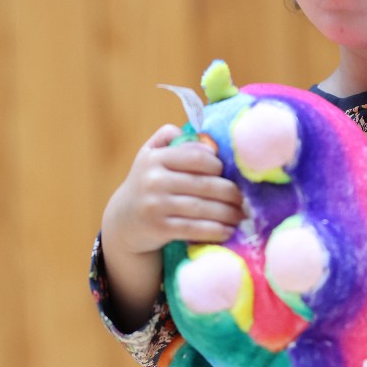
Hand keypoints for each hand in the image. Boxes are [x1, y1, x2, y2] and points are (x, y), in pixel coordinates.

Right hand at [103, 124, 244, 255]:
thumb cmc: (146, 183)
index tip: (229, 174)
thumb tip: (200, 135)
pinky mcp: (158, 228)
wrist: (122, 221)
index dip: (218, 165)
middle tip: (245, 199)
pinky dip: (215, 231)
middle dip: (230, 193)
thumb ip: (168, 138)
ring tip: (241, 215)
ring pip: (202, 208)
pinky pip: (194, 229)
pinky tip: (228, 231)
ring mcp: (155, 205)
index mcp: (155, 159)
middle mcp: (153, 180)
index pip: (196, 157)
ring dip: (228, 213)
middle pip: (204, 184)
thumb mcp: (149, 155)